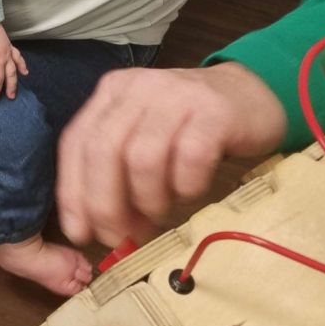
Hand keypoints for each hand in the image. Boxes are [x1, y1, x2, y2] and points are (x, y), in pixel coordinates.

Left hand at [56, 62, 286, 246]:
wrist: (252, 93)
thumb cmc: (190, 126)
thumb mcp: (145, 137)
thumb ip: (118, 173)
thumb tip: (102, 230)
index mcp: (112, 92)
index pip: (76, 142)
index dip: (72, 192)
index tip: (79, 233)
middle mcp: (138, 88)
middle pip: (104, 150)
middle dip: (106, 204)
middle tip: (122, 237)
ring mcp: (176, 95)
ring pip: (142, 158)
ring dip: (148, 199)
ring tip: (162, 212)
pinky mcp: (213, 111)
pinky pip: (189, 159)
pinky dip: (186, 187)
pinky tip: (191, 191)